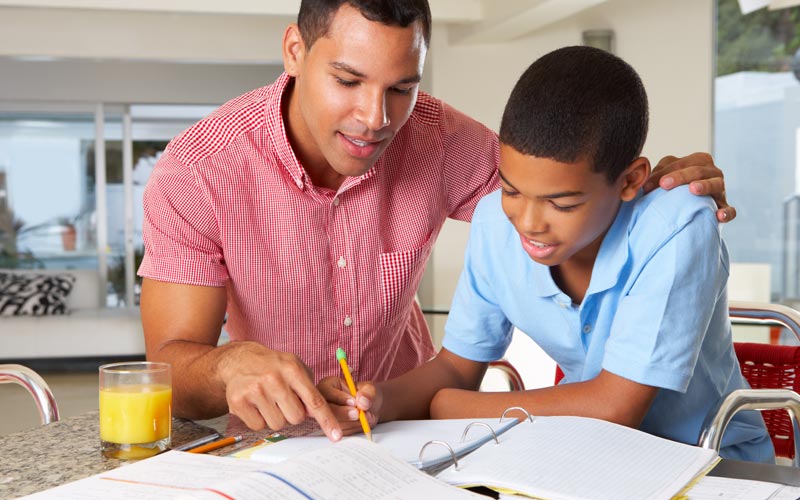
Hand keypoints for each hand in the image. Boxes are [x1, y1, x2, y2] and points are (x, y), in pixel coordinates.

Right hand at [222, 343, 341, 440]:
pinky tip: (256, 404)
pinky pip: (259, 426)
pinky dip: (259, 419)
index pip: (314, 400)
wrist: (241, 359)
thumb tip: (316, 414)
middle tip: (283, 400)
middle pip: (296, 418)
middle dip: (293, 413)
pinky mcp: (238, 401)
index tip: (336, 436)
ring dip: (275, 417)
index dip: (327, 420)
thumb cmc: (274, 366)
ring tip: (268, 400)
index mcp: (292, 370)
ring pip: (278, 424)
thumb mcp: (295, 367)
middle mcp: (274, 379)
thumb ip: (309, 390)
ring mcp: (255, 390)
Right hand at [318, 376, 380, 435]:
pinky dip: (352, 429)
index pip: (326, 391)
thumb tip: (362, 401)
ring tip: (365, 418)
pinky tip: (361, 424)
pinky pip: (339, 432)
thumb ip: (367, 393)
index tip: (354, 402)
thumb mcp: (370, 389)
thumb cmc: (367, 395)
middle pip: (326, 409)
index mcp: (328, 385)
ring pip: (332, 423)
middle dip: (343, 413)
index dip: (340, 398)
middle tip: (358, 414)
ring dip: (350, 423)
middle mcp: (323, 401)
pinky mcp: (331, 430)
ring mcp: (326, 416)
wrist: (371, 408)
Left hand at [643, 152, 735, 222]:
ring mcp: (720, 190)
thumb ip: (655, 175)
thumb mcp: (664, 178)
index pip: (681, 163)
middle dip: (680, 176)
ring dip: (705, 186)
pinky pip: (729, 210)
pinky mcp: (724, 207)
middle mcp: (712, 172)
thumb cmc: (674, 189)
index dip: (663, 173)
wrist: (689, 209)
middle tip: (664, 184)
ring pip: (716, 184)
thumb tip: (638, 180)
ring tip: (692, 189)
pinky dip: (726, 212)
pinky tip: (718, 216)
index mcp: (698, 161)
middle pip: (698, 170)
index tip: (646, 185)